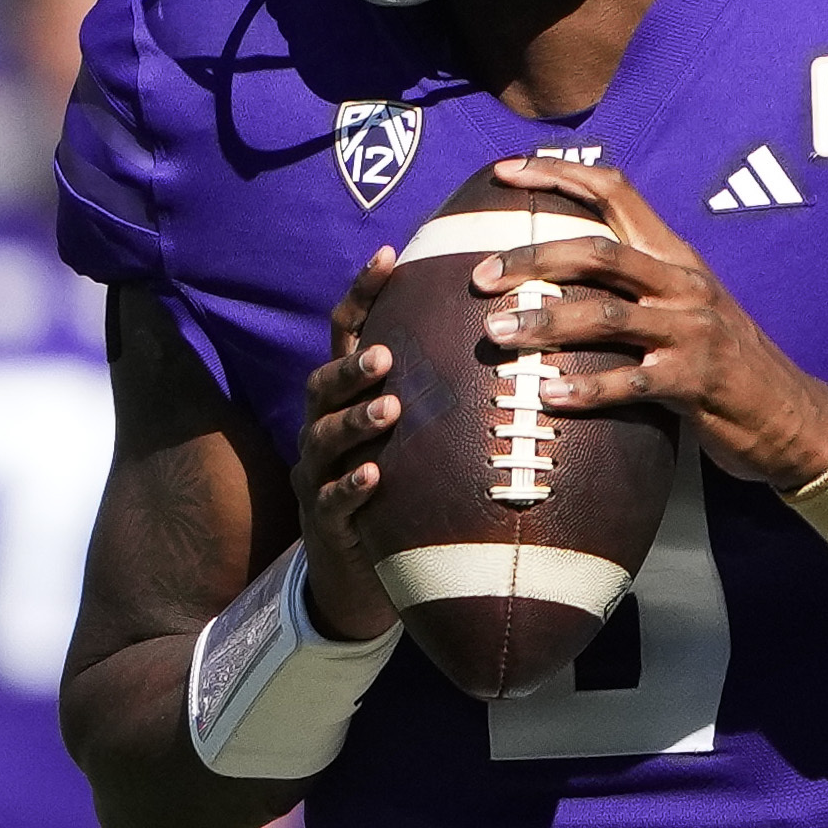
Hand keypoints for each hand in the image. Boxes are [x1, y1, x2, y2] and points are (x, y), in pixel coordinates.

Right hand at [296, 240, 412, 642]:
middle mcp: (322, 425)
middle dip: (353, 366)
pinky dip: (351, 485)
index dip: (363, 292)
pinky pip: (332, 498)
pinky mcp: (323, 520)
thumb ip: (439, 384)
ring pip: (325, 437)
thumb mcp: (412, 431)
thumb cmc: (399, 486)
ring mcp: (317, 473)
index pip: (347, 330)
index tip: (389, 255)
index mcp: (346, 394)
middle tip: (387, 355)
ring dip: (355, 421)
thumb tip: (510, 324)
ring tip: (389, 411)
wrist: (358, 572)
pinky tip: (374, 476)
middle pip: (324, 382)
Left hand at [472, 154, 827, 486]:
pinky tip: (547, 395)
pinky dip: (586, 388)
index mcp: (675, 256)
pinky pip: (630, 382)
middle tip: (481, 276)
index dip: (559, 173)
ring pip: (604, 315)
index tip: (506, 171)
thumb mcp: (686, 304)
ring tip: (496, 333)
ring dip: (544, 323)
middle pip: (598, 252)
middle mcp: (682, 284)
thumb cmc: (724, 359)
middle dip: (533, 258)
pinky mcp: (694, 382)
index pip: (616, 192)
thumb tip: (558, 268)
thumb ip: (634, 281)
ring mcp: (689, 331)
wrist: (791, 413)